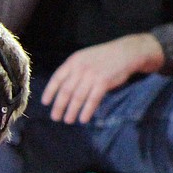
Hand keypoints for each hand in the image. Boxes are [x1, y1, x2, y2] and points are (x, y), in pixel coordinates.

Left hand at [42, 34, 162, 122]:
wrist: (127, 51)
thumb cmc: (103, 57)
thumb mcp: (84, 58)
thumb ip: (73, 70)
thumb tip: (61, 90)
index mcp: (73, 61)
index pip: (57, 78)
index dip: (50, 91)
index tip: (45, 103)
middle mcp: (80, 68)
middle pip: (66, 91)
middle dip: (59, 106)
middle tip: (55, 117)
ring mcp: (92, 75)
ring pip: (78, 97)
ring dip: (71, 111)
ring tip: (68, 120)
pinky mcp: (104, 82)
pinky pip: (92, 100)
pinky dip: (87, 111)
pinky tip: (83, 119)